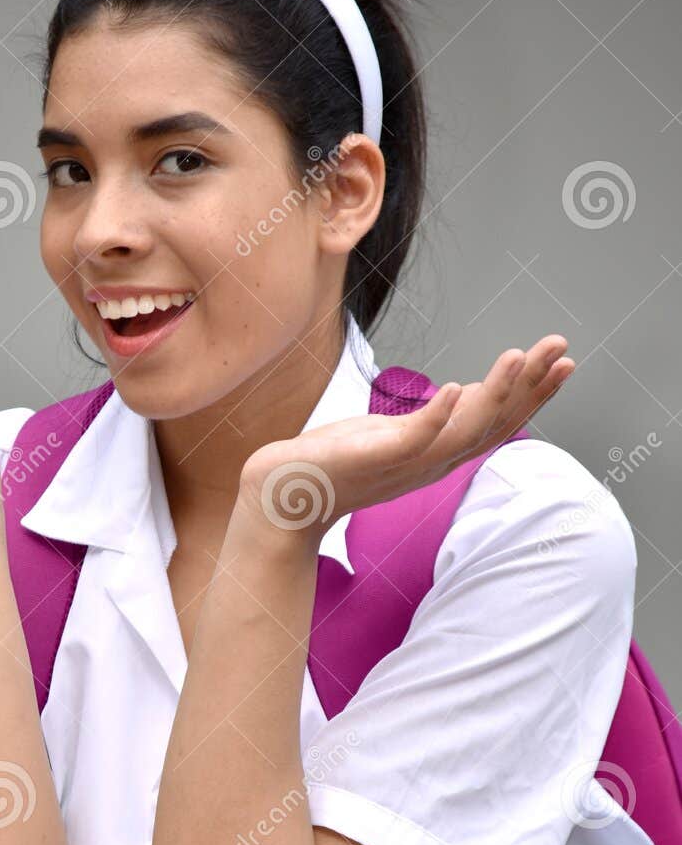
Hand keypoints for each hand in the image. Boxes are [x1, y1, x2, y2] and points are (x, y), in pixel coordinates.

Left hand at [237, 336, 574, 542]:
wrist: (283, 495)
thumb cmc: (335, 462)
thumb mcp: (394, 435)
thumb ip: (432, 421)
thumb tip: (465, 395)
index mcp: (438, 455)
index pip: (498, 424)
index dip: (533, 394)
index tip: (562, 361)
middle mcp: (430, 463)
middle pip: (494, 424)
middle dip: (531, 386)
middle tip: (561, 349)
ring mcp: (403, 463)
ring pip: (463, 430)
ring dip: (495, 393)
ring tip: (517, 356)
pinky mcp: (372, 458)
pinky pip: (412, 439)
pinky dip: (436, 416)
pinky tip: (454, 388)